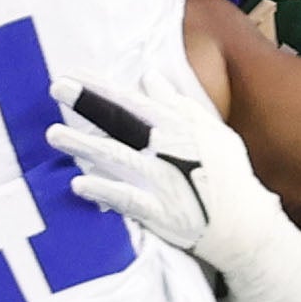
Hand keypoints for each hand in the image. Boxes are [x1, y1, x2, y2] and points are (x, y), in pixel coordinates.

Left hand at [49, 85, 273, 267]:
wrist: (246, 227)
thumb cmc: (229, 178)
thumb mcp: (214, 133)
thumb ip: (180, 105)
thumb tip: (150, 77)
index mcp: (182, 128)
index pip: (135, 102)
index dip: (104, 88)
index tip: (75, 74)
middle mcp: (171, 150)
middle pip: (123, 121)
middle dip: (89, 102)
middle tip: (57, 87)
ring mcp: (164, 181)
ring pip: (119, 156)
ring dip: (85, 144)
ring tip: (54, 134)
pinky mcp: (160, 212)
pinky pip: (127, 199)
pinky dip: (104, 191)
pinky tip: (78, 184)